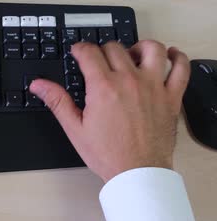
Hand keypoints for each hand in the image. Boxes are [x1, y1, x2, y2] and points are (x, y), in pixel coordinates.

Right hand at [30, 41, 189, 181]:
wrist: (137, 173)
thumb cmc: (108, 154)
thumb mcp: (75, 127)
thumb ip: (57, 100)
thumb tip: (38, 84)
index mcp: (103, 87)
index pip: (89, 52)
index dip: (80, 48)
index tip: (78, 52)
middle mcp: (129, 81)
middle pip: (115, 47)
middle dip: (102, 50)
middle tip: (98, 60)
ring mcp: (153, 87)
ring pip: (150, 49)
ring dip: (139, 46)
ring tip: (131, 55)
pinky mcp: (171, 96)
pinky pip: (181, 68)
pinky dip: (177, 57)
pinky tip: (169, 56)